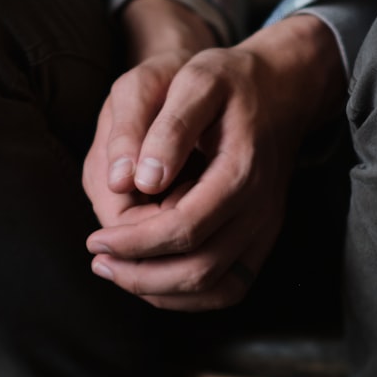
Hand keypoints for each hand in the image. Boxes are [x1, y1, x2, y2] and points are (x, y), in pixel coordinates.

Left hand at [84, 13, 344, 311]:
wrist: (281, 88)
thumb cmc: (229, 81)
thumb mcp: (194, 80)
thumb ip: (165, 126)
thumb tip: (136, 182)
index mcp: (241, 171)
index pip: (183, 228)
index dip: (134, 243)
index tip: (95, 238)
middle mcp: (260, 209)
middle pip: (198, 269)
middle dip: (140, 274)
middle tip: (98, 259)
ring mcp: (266, 229)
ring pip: (215, 289)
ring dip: (160, 291)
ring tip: (117, 271)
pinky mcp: (262, 239)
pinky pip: (229, 287)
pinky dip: (188, 296)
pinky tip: (152, 278)